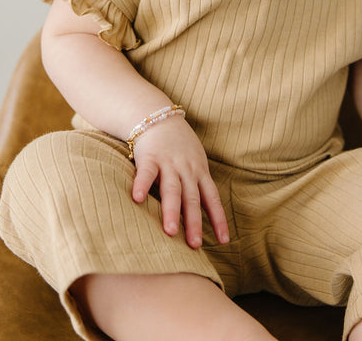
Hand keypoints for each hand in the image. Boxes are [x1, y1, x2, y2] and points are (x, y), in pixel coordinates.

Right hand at [131, 115, 229, 248]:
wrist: (159, 116)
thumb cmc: (178, 144)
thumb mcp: (194, 161)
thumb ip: (197, 184)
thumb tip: (203, 215)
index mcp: (199, 172)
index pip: (212, 198)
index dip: (218, 219)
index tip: (224, 241)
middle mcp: (186, 169)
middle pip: (192, 198)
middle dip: (194, 222)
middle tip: (195, 245)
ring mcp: (168, 163)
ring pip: (172, 189)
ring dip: (172, 211)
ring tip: (171, 231)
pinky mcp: (149, 156)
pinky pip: (146, 172)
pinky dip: (142, 185)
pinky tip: (138, 199)